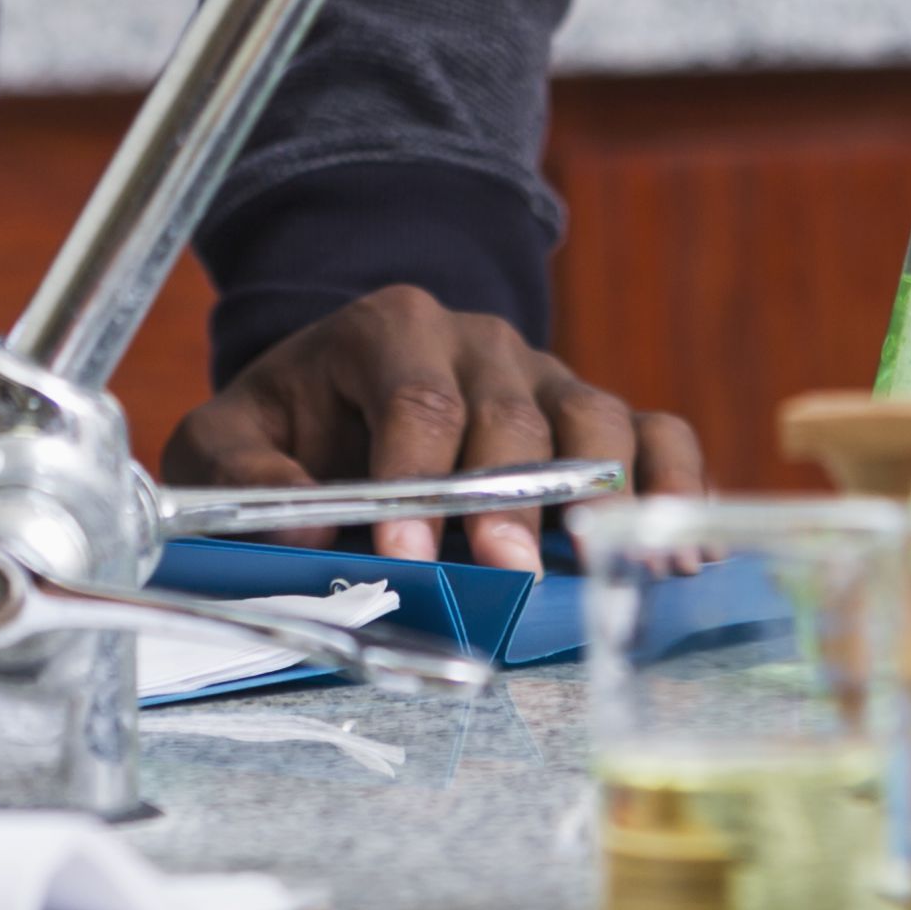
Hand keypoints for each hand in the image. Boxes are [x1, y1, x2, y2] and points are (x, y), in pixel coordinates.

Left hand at [161, 282, 706, 573]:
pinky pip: (655, 434)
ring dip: (607, 498)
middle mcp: (480, 343)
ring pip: (596, 421)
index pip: (417, 398)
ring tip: (610, 567)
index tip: (403, 553)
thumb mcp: (227, 444)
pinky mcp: (592, 418)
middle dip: (508, 504)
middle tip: (506, 579)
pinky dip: (678, 486)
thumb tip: (306, 528)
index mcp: (389, 330)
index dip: (415, 479)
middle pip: (511, 417)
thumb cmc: (288, 430)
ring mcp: (547, 377)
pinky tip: (683, 551)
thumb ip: (244, 478)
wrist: (341, 399)